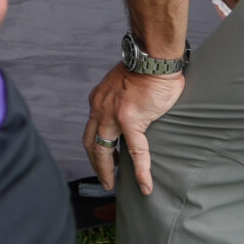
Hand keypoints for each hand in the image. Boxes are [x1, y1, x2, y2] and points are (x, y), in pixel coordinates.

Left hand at [85, 64, 183, 194]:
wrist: (153, 58)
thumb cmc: (147, 69)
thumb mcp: (125, 87)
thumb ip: (124, 102)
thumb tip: (134, 114)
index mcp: (98, 100)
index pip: (92, 128)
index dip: (95, 145)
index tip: (103, 157)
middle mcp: (99, 108)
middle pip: (90, 142)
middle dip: (95, 162)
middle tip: (103, 178)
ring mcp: (112, 115)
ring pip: (103, 150)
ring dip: (105, 170)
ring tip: (112, 184)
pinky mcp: (130, 119)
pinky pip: (135, 151)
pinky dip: (140, 170)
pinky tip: (145, 185)